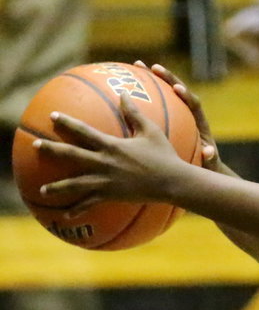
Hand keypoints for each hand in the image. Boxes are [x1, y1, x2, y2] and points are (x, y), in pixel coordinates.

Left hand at [36, 92, 189, 214]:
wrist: (172, 181)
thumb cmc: (164, 155)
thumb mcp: (151, 131)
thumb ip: (134, 113)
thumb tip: (124, 93)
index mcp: (112, 145)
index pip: (83, 131)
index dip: (67, 123)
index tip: (53, 116)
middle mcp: (105, 162)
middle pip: (71, 155)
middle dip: (51, 149)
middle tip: (35, 146)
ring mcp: (106, 181)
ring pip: (76, 183)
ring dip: (57, 187)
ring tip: (42, 189)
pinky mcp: (112, 195)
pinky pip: (90, 203)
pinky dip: (78, 210)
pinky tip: (66, 216)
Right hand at [135, 60, 222, 171]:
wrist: (201, 167)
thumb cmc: (205, 166)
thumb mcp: (207, 164)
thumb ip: (209, 157)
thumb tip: (208, 152)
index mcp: (199, 123)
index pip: (194, 104)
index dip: (186, 95)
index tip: (177, 88)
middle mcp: (188, 115)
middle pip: (178, 90)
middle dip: (167, 78)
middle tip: (153, 67)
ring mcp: (177, 114)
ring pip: (164, 93)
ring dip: (152, 80)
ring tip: (136, 66)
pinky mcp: (166, 118)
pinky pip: (153, 104)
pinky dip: (141, 96)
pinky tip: (123, 89)